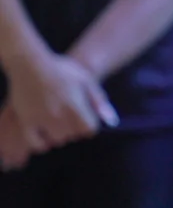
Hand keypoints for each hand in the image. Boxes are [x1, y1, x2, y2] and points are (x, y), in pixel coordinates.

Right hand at [0, 50, 116, 159]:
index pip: (89, 130)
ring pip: (57, 140)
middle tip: (66, 116)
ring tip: (55, 121)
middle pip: (73, 135)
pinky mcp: (25, 121)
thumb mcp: (86, 80)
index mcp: (75, 105)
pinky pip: (36, 144)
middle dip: (73, 129)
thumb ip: (99, 101)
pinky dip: (41, 142)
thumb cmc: (61, 70)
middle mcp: (58, 115)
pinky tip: (43, 133)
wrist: (29, 63)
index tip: (83, 116)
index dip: (88, 124)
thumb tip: (112, 122)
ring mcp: (41, 119)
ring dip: (58, 135)